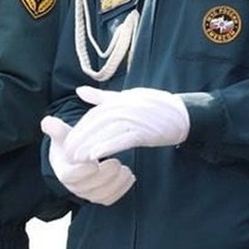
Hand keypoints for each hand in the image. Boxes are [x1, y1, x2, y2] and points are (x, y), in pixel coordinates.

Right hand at [41, 116, 134, 204]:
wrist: (77, 156)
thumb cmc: (71, 143)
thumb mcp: (63, 135)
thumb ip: (56, 129)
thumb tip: (47, 122)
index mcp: (64, 171)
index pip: (70, 176)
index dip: (82, 171)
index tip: (94, 162)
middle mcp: (75, 186)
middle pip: (88, 187)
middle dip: (104, 177)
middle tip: (116, 163)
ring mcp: (88, 193)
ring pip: (101, 195)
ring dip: (115, 184)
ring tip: (125, 169)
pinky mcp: (100, 196)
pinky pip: (110, 198)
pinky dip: (121, 190)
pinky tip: (129, 176)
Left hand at [64, 86, 189, 160]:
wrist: (181, 114)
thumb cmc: (154, 106)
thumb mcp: (127, 98)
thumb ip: (102, 97)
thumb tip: (80, 90)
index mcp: (118, 101)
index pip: (92, 116)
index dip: (79, 130)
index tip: (67, 142)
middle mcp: (123, 108)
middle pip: (95, 124)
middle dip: (79, 139)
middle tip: (67, 153)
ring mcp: (133, 119)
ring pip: (105, 133)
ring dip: (89, 145)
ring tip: (76, 158)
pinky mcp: (143, 132)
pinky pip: (121, 140)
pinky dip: (107, 146)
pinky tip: (96, 156)